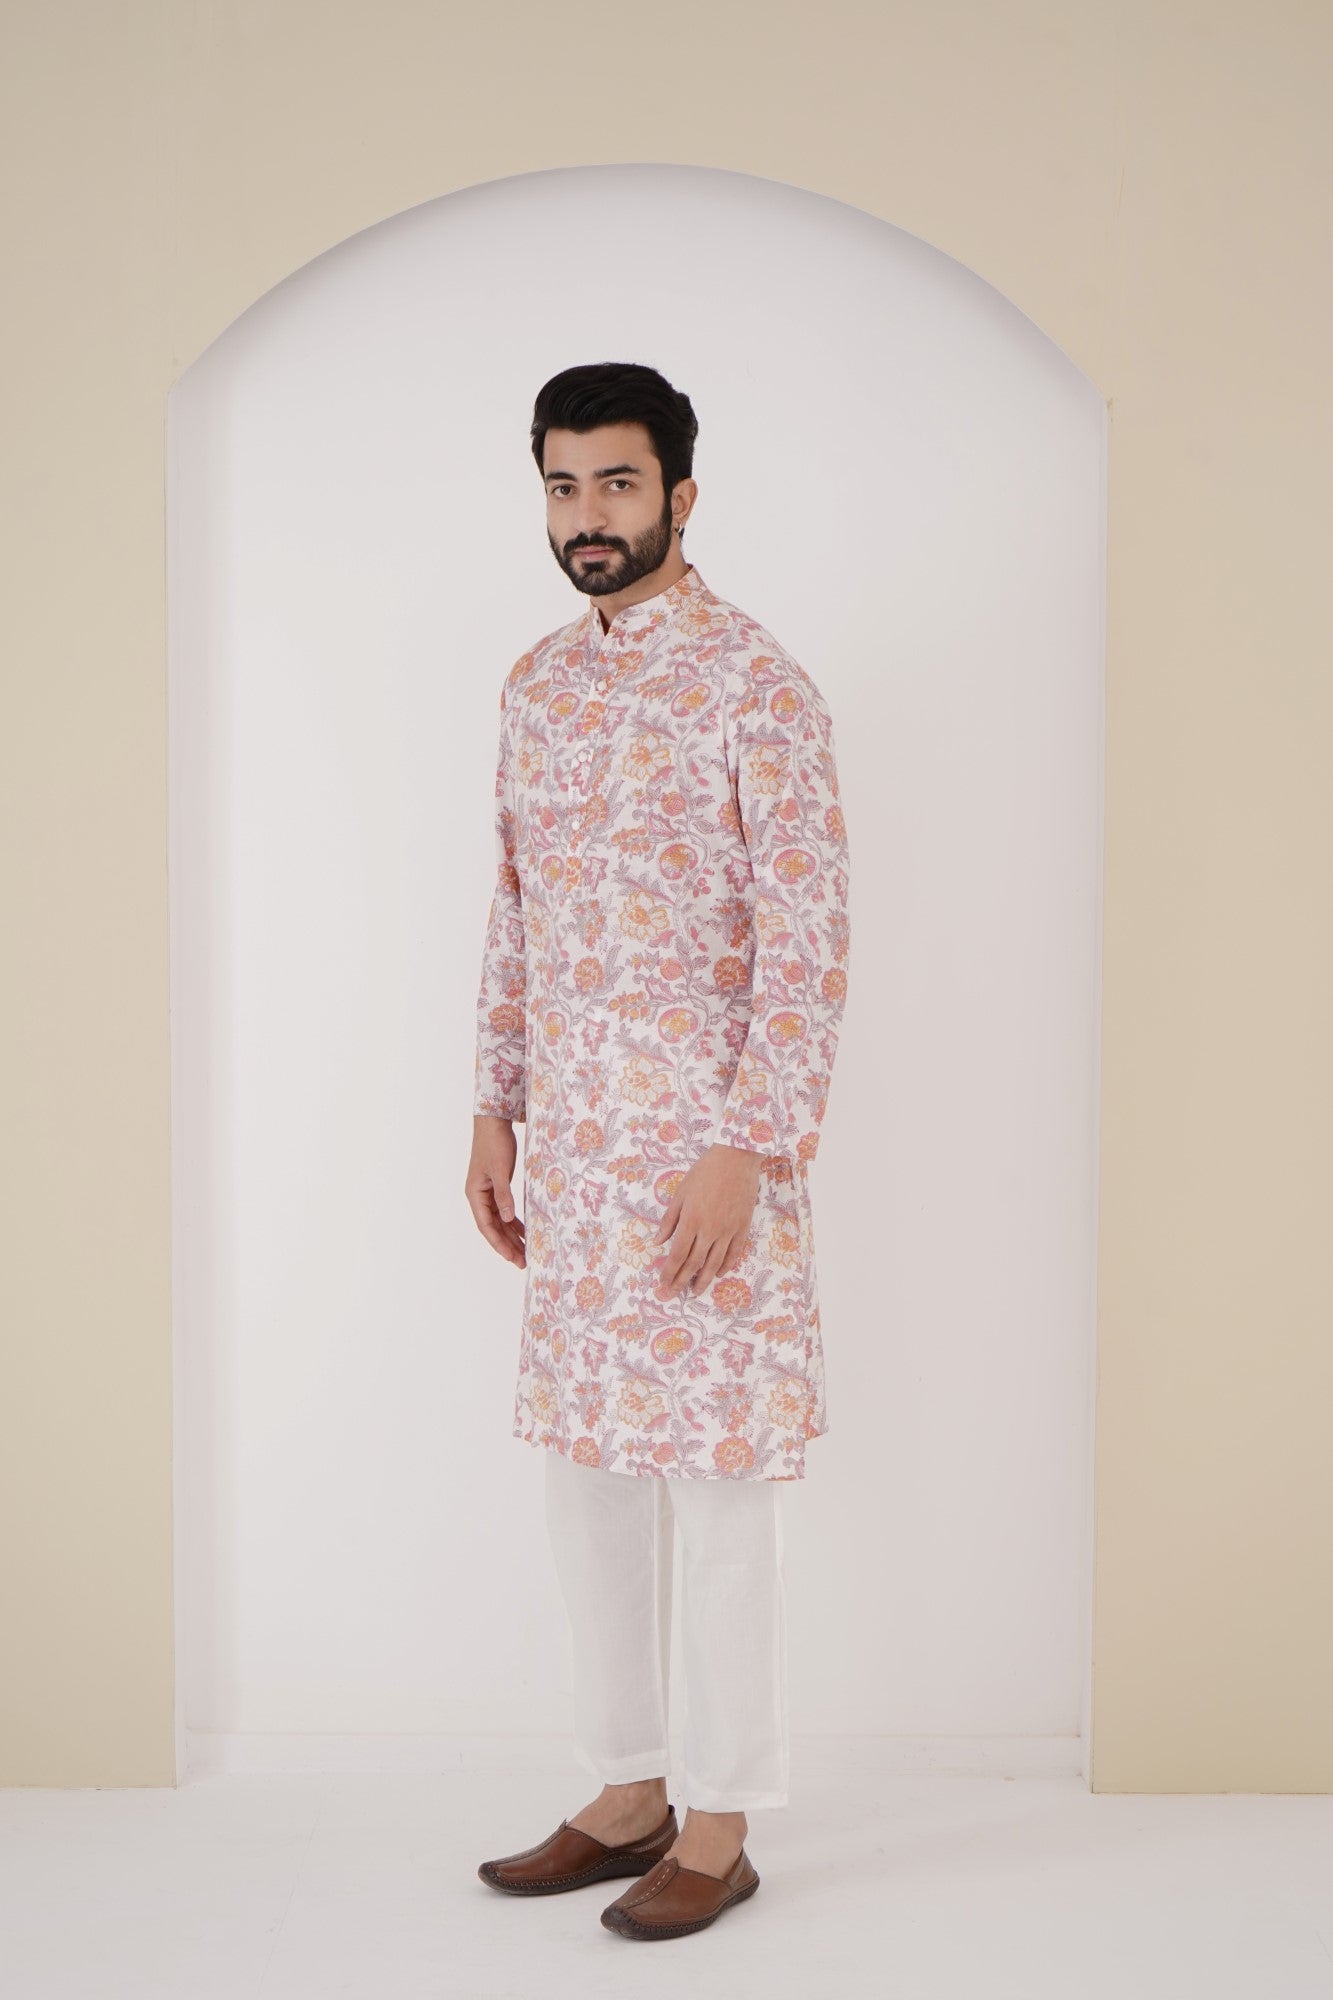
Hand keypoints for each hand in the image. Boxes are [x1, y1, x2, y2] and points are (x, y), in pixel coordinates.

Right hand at [466, 1115, 525, 1268]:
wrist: (493, 1123)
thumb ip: (503, 1195)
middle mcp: (479, 1196)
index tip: (511, 1258)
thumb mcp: (499, 1170)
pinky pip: (505, 1210)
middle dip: (507, 1245)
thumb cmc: (494, 1144)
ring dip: (512, 1236)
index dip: (499, 1243)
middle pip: (493, 1227)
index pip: (486, 1226)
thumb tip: (507, 1218)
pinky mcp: (496, 1187)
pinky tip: (525, 1231)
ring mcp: (487, 1192)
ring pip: (500, 1221)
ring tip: (526, 1252)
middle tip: (523, 1262)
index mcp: (475, 1194)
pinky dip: (514, 1222)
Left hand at [652, 1143, 765, 1298]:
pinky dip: (725, 1266)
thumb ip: (669, 1220)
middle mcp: (709, 1230)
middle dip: (681, 1282)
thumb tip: (657, 1242)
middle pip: (694, 1263)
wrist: (737, 1159)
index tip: (662, 1284)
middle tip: (672, 1295)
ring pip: (714, 1263)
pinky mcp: (742, 1228)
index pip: (677, 1254)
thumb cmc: (705, 1172)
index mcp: (691, 1221)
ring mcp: (728, 1231)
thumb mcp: (681, 1193)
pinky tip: (718, 1274)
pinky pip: (734, 1253)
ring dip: (703, 1280)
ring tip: (696, 1293)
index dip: (669, 1272)